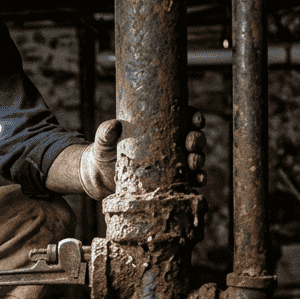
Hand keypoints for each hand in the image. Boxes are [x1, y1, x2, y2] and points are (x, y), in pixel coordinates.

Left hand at [79, 109, 206, 198]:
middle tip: (191, 143)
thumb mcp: (104, 141)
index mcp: (159, 128)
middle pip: (193, 138)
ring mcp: (172, 163)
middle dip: (197, 139)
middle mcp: (170, 144)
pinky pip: (189, 180)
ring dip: (199, 159)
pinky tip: (198, 180)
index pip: (183, 118)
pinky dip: (197, 179)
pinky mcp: (170, 181)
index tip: (195, 119)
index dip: (194, 117)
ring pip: (194, 158)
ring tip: (193, 162)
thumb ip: (105, 132)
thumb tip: (113, 125)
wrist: (100, 178)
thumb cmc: (105, 152)